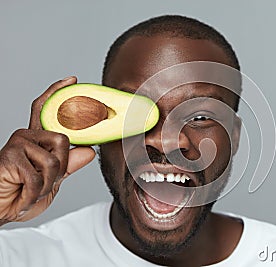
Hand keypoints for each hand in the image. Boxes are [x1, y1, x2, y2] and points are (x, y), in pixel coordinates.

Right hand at [0, 77, 95, 225]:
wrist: (0, 213)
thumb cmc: (22, 196)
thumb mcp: (52, 181)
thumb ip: (69, 166)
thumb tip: (89, 151)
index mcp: (37, 140)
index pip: (47, 111)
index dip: (58, 93)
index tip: (71, 80)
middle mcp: (27, 137)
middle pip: (62, 139)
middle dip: (60, 167)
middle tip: (45, 182)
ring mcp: (17, 144)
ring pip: (54, 160)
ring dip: (48, 183)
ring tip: (32, 190)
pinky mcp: (9, 156)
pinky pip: (38, 175)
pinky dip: (35, 192)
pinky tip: (23, 195)